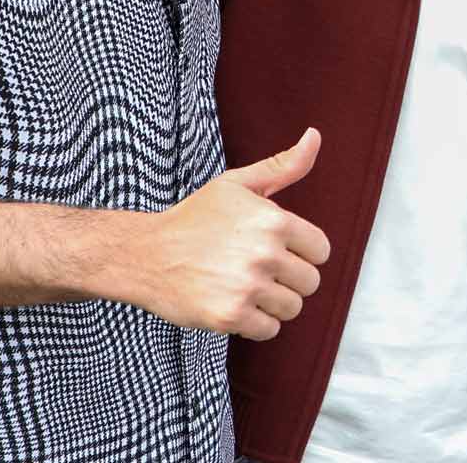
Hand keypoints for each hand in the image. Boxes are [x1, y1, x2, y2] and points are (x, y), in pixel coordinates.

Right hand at [118, 128, 329, 340]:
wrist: (145, 253)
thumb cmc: (195, 218)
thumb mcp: (237, 184)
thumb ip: (283, 166)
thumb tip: (315, 135)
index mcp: (273, 220)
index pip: (320, 251)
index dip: (300, 252)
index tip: (277, 250)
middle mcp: (264, 253)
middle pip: (309, 282)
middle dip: (287, 279)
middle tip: (256, 270)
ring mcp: (247, 287)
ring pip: (292, 308)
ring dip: (272, 302)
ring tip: (244, 286)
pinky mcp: (230, 316)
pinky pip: (269, 330)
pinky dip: (254, 323)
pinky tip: (233, 303)